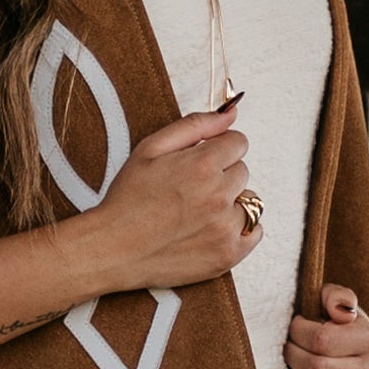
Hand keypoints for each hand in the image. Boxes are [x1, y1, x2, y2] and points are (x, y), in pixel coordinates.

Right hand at [86, 101, 256, 292]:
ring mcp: (225, 228)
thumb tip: (230, 113)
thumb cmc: (127, 200)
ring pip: (250, 201)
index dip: (217, 150)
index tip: (200, 163)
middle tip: (190, 190)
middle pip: (243, 172)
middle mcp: (218, 196)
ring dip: (231, 203)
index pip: (238, 143)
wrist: (113, 249)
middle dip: (222, 176)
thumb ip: (195, 125)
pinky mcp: (228, 254)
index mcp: (202, 165)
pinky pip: (255, 231)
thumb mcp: (150, 149)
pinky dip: (240, 229)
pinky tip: (212, 229)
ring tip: (198, 213)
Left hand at [287, 281, 368, 368]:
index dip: (298, 332)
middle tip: (288, 350)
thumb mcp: (329, 300)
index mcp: (368, 338)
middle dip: (293, 357)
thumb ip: (336, 296)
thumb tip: (340, 312)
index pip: (322, 339)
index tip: (294, 327)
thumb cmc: (324, 323)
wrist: (330, 351)